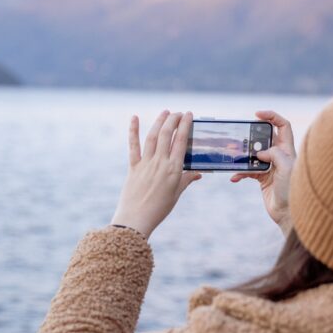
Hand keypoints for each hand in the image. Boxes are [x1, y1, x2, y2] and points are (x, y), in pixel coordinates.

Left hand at [110, 110, 201, 238]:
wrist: (136, 219)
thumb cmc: (159, 209)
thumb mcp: (176, 194)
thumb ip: (187, 180)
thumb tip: (198, 173)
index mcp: (174, 170)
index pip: (181, 141)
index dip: (185, 125)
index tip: (189, 115)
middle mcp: (160, 163)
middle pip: (167, 135)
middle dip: (174, 120)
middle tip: (179, 112)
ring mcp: (145, 164)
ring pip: (152, 136)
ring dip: (159, 122)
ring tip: (165, 112)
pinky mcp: (133, 167)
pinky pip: (133, 146)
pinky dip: (133, 131)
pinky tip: (135, 118)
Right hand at [230, 110, 296, 236]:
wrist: (289, 214)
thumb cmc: (293, 191)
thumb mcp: (286, 168)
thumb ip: (275, 154)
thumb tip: (260, 152)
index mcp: (288, 150)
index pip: (282, 125)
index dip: (272, 116)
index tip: (257, 114)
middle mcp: (279, 156)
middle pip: (264, 138)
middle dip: (251, 136)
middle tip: (241, 137)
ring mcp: (270, 166)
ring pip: (253, 154)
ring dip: (242, 155)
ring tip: (233, 156)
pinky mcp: (262, 178)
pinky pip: (248, 171)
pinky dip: (240, 173)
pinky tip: (234, 178)